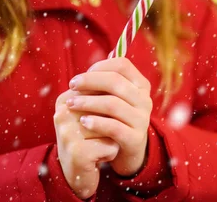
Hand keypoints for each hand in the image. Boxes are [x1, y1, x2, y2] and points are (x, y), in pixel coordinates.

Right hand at [54, 89, 119, 198]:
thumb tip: (122, 86)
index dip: (110, 107)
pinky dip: (111, 152)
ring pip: (112, 126)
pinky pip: (111, 145)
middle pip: (107, 108)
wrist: (76, 175)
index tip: (99, 120)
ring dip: (112, 138)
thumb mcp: (92, 114)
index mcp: (65, 100)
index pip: (101, 91)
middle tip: (99, 136)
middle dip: (112, 123)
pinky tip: (97, 158)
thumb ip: (103, 96)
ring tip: (97, 146)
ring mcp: (68, 133)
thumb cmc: (88, 140)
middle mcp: (62, 114)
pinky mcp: (78, 152)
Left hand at [67, 57, 152, 176]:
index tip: (79, 77)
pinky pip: (113, 127)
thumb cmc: (114, 118)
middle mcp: (144, 100)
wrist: (126, 151)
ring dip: (88, 102)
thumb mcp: (112, 98)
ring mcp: (142, 120)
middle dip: (89, 81)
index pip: (121, 65)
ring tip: (71, 104)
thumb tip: (81, 77)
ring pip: (113, 104)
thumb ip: (102, 85)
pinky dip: (96, 122)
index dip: (99, 67)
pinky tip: (82, 121)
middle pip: (115, 81)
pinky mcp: (135, 139)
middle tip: (71, 86)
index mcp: (141, 85)